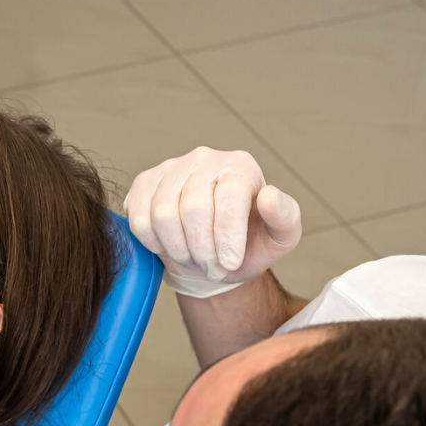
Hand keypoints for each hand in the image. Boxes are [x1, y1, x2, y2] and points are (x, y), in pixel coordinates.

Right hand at [125, 147, 301, 296]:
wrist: (213, 254)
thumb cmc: (248, 244)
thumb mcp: (279, 239)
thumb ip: (285, 219)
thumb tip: (269, 197)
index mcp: (241, 166)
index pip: (229, 198)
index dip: (227, 237)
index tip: (230, 263)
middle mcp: (205, 158)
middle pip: (194, 209)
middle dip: (202, 250)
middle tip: (212, 267)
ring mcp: (171, 168)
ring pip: (163, 215)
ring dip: (178, 249)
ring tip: (193, 258)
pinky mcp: (145, 183)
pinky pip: (140, 218)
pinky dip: (154, 243)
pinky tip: (170, 246)